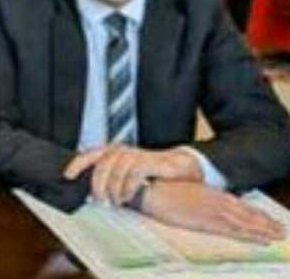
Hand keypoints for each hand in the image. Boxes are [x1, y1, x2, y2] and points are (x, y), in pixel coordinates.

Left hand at [64, 145, 202, 204]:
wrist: (176, 169)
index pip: (88, 155)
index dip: (76, 165)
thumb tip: (89, 194)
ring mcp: (135, 154)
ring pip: (116, 170)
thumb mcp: (123, 177)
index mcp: (111, 153)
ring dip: (113, 189)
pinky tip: (128, 197)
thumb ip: (108, 181)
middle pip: (100, 165)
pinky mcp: (149, 161)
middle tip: (99, 200)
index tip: (67, 176)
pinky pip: (134, 172)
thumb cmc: (148, 175)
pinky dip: (128, 187)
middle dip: (97, 185)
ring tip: (116, 201)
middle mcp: (121, 151)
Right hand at [140, 180, 284, 243]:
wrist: (150, 188)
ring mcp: (212, 211)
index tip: (269, 220)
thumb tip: (206, 196)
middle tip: (281, 230)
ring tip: (277, 235)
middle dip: (265, 223)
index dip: (256, 213)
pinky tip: (260, 239)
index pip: (239, 205)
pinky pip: (233, 230)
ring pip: (244, 222)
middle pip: (246, 214)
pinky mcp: (206, 222)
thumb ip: (200, 194)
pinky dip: (249, 235)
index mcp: (211, 192)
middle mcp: (216, 202)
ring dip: (263, 229)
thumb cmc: (163, 187)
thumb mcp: (185, 188)